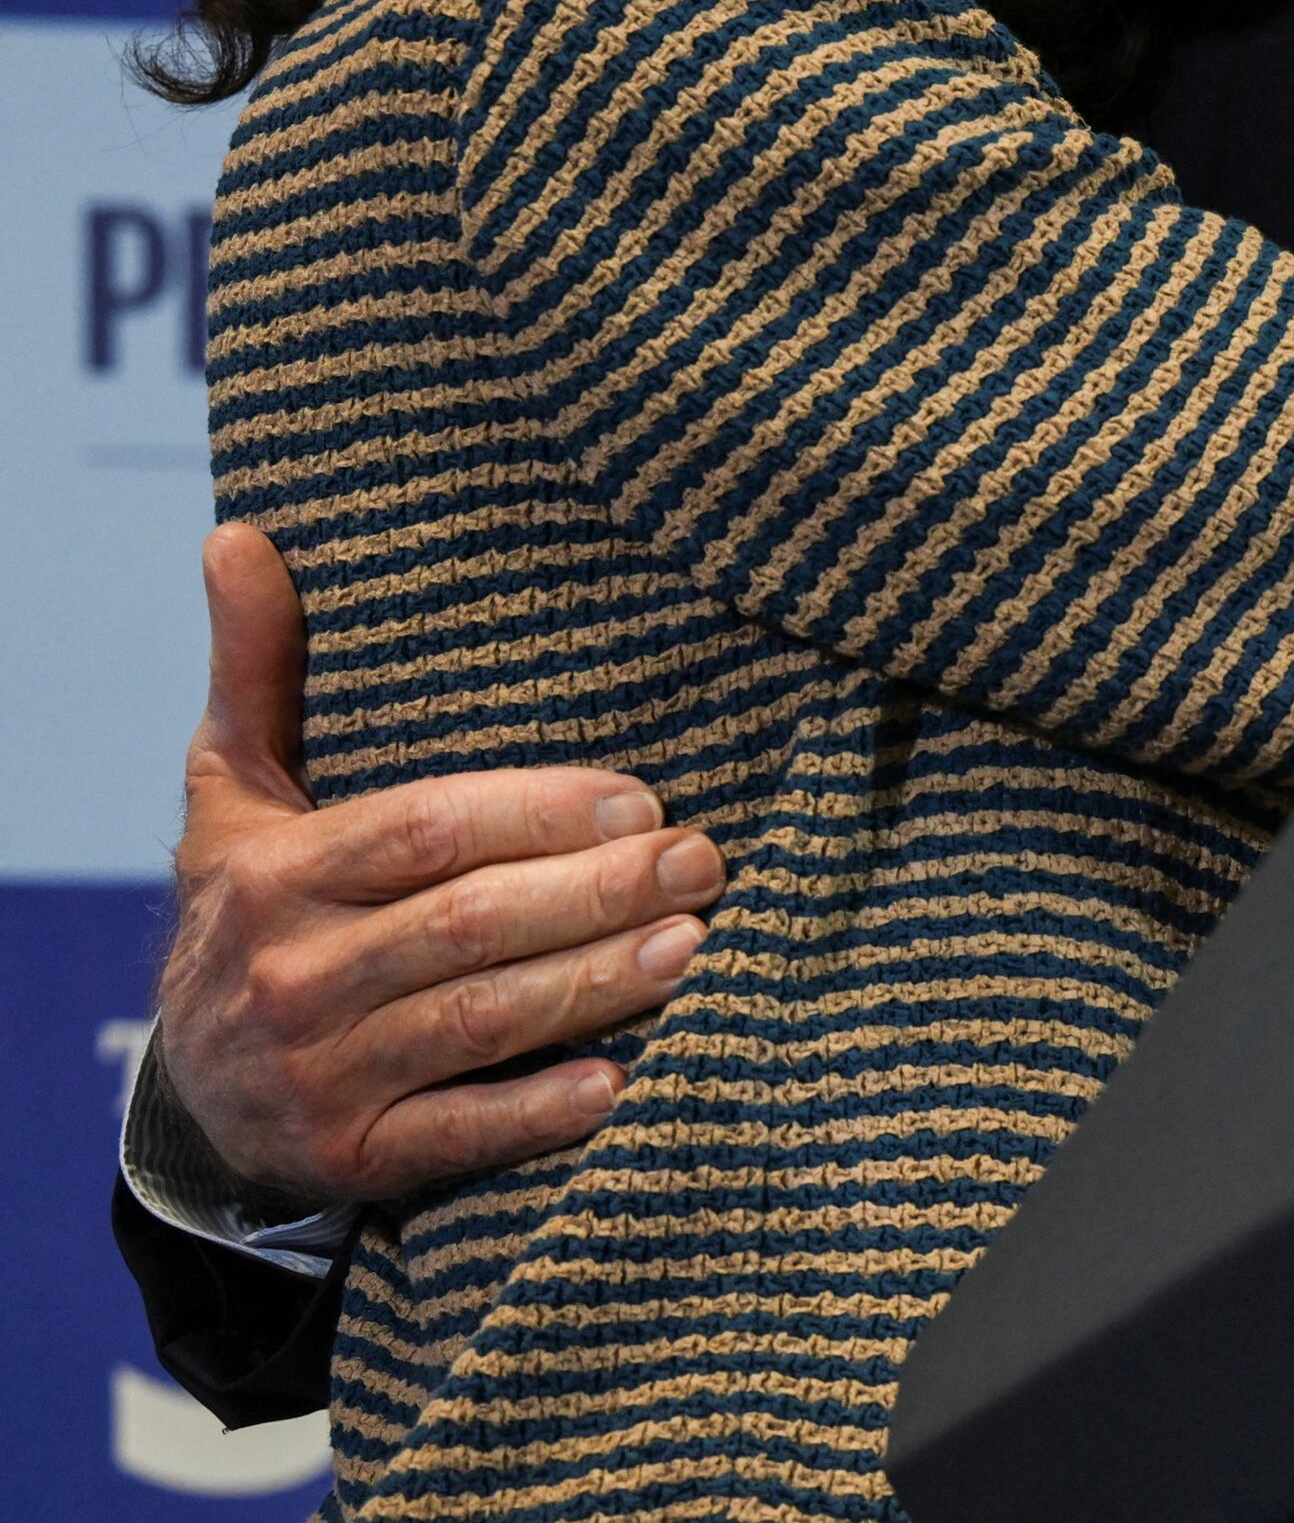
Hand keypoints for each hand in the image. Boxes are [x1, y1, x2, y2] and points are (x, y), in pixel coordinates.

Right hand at [155, 523, 721, 1207]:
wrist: (191, 1096)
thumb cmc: (252, 910)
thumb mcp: (234, 793)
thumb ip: (257, 668)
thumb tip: (240, 531)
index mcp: (274, 876)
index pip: (424, 832)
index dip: (539, 812)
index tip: (645, 793)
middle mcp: (290, 976)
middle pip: (467, 925)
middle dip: (597, 890)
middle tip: (704, 859)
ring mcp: (317, 1075)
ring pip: (477, 1020)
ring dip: (593, 984)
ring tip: (694, 942)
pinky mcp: (347, 1159)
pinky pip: (454, 1135)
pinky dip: (535, 1114)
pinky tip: (618, 1082)